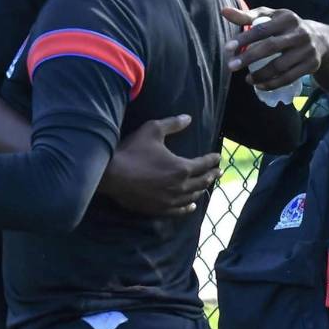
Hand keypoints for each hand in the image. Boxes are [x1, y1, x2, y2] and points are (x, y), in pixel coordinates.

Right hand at [99, 114, 221, 216]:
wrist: (111, 174)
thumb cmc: (132, 151)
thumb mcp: (152, 130)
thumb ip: (172, 124)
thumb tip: (188, 118)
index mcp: (181, 167)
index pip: (203, 164)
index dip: (211, 160)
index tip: (217, 157)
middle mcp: (179, 186)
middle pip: (201, 182)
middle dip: (211, 175)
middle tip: (217, 172)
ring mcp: (169, 200)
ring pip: (192, 197)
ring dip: (201, 190)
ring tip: (206, 185)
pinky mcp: (158, 209)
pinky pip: (178, 210)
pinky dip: (187, 207)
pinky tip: (191, 205)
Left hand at [221, 6, 328, 90]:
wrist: (320, 40)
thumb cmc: (285, 27)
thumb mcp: (270, 17)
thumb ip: (247, 16)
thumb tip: (224, 11)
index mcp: (287, 18)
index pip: (262, 28)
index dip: (244, 38)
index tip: (228, 48)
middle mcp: (299, 33)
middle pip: (270, 47)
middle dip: (249, 57)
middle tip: (231, 66)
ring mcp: (307, 50)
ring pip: (280, 66)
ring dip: (260, 74)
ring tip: (246, 79)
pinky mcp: (311, 65)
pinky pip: (289, 78)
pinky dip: (272, 84)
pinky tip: (259, 85)